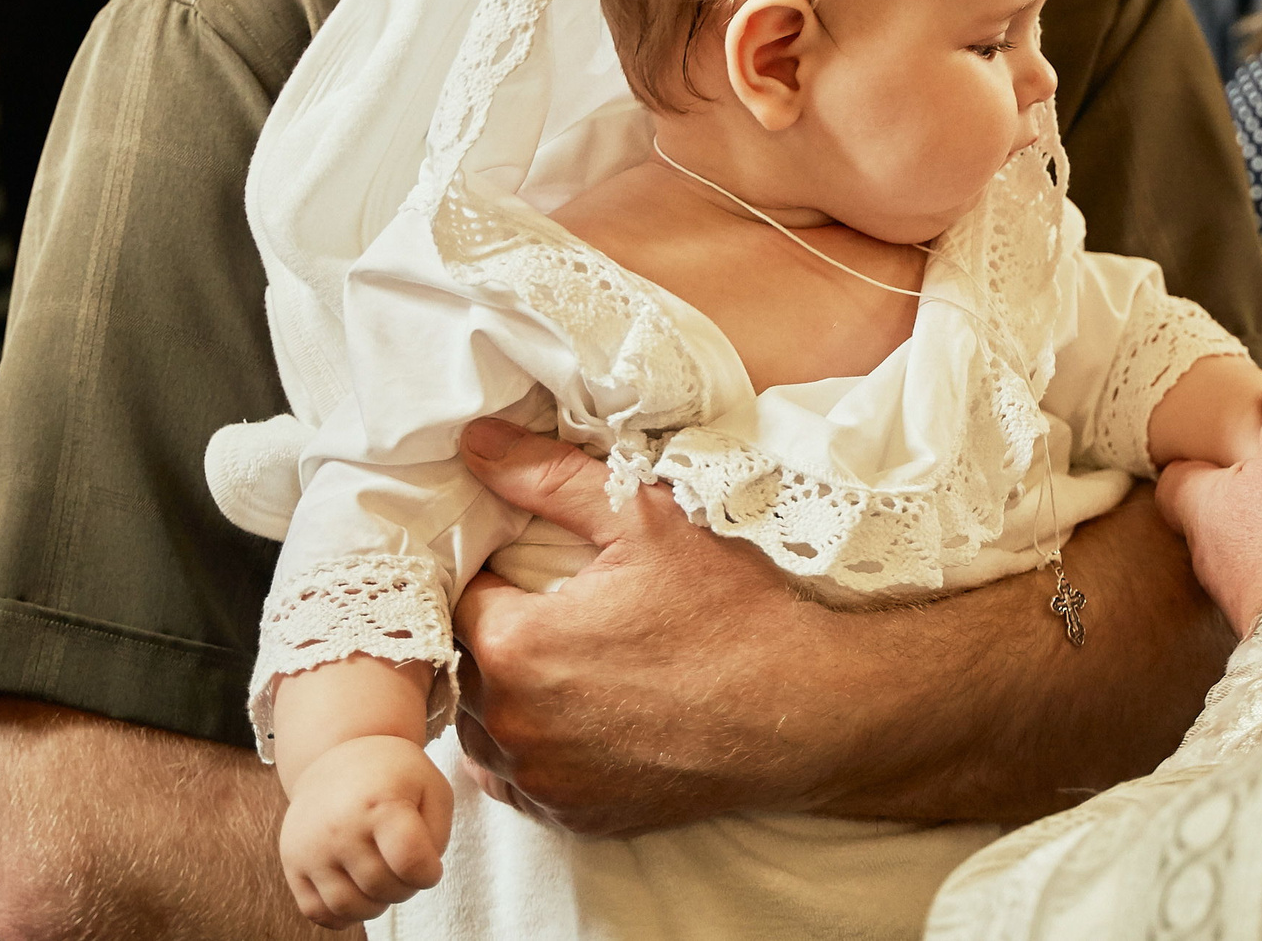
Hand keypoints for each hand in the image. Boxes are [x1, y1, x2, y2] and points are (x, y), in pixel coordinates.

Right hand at [278, 735, 450, 926]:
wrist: (338, 754)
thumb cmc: (393, 776)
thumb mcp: (432, 788)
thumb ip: (438, 836)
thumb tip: (418, 876)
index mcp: (380, 803)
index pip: (411, 863)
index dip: (429, 873)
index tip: (429, 865)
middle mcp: (339, 827)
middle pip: (383, 888)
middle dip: (405, 887)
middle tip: (404, 867)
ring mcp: (311, 847)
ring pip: (349, 908)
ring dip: (376, 904)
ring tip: (382, 877)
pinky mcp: (292, 862)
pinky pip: (317, 911)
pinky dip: (342, 913)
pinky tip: (357, 889)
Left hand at [452, 418, 844, 834]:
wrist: (801, 709)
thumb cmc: (728, 612)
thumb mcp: (645, 521)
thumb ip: (548, 478)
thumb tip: (475, 443)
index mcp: (515, 646)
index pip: (460, 599)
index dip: (494, 576)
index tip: (531, 569)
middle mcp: (512, 725)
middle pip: (465, 667)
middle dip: (498, 636)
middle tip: (560, 612)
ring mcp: (542, 780)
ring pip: (486, 729)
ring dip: (510, 698)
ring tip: (571, 666)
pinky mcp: (574, 817)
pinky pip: (522, 781)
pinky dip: (537, 751)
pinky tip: (583, 719)